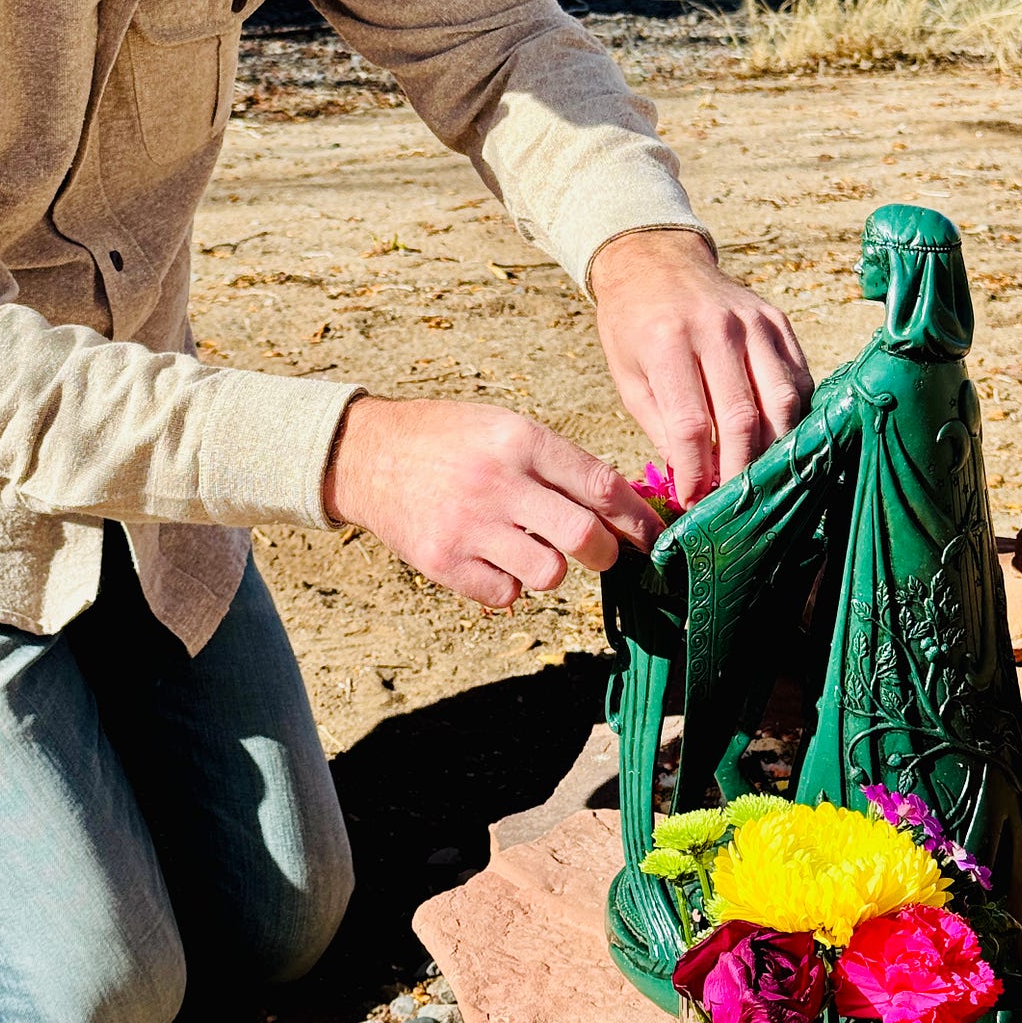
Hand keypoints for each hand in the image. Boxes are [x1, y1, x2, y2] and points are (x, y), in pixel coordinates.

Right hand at [323, 396, 665, 608]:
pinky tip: (493, 559)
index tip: (654, 537)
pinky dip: (509, 585)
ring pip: (549, 573)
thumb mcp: (505, 427)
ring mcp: (468, 525)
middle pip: (584, 538)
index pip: (602, 485)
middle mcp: (498, 481)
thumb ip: (558, 464)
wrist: (367, 453)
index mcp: (520, 440)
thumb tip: (622, 508)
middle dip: (606, 554)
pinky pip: (505, 594)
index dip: (638, 519)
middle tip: (602, 554)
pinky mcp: (443, 560)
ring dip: (552, 568)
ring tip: (530, 548)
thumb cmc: (449, 439)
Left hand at [590, 229, 812, 504]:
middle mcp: (716, 329)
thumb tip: (694, 480)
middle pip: (742, 417)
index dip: (696, 471)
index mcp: (667, 342)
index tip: (695, 501)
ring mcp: (754, 322)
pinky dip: (795, 416)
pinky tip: (781, 440)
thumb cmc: (634, 326)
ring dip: (775, 449)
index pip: (691, 424)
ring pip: (783, 400)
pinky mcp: (778, 321)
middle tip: (734, 503)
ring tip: (761, 479)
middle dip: (739, 470)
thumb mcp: (629, 376)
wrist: (656, 261)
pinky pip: (799, 377)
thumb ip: (661, 426)